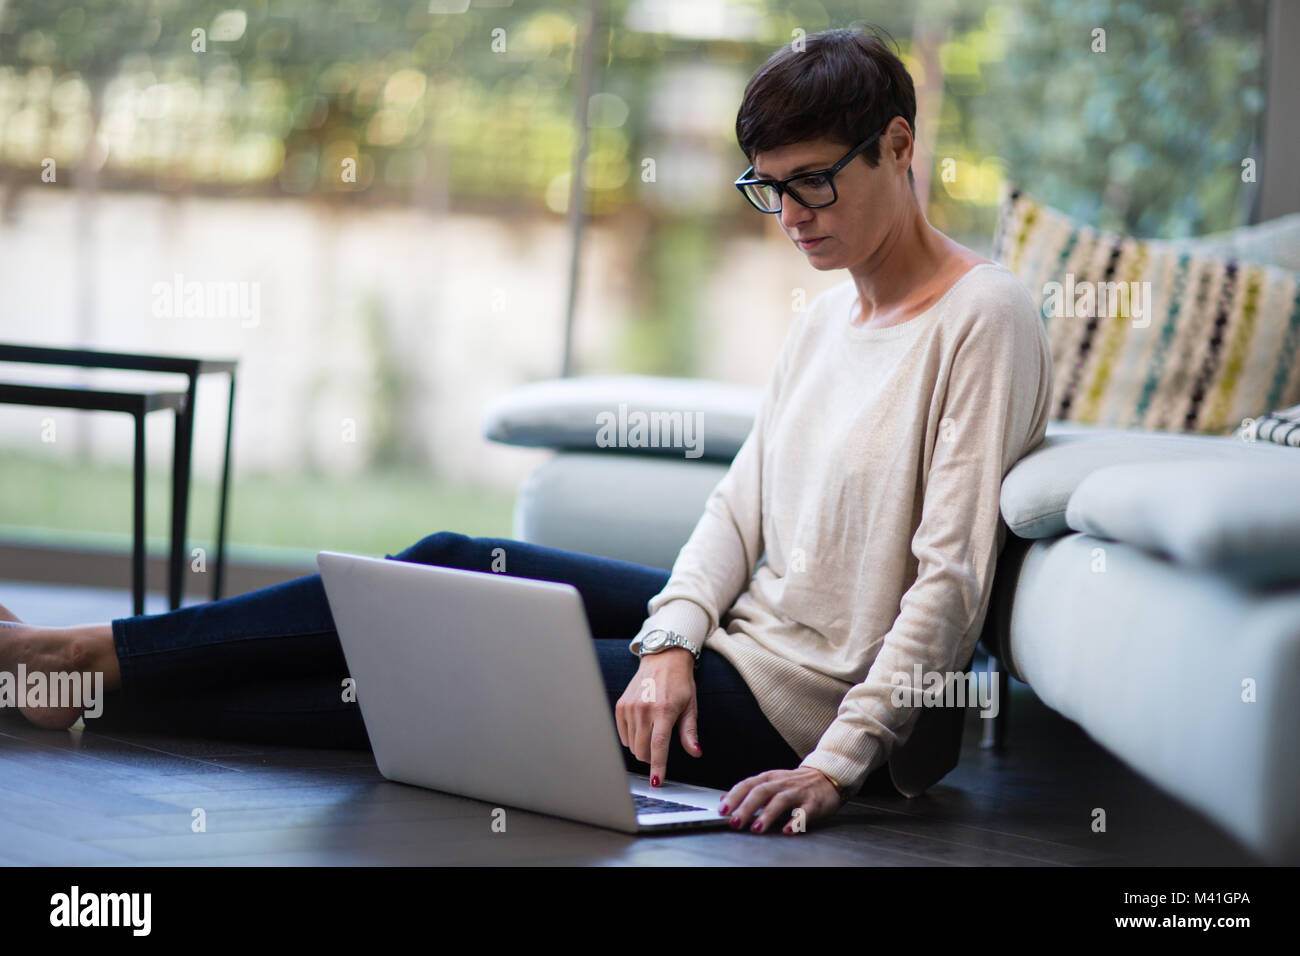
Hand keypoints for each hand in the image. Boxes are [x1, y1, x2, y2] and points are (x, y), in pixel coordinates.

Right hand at [614, 648, 700, 786]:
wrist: (663, 659)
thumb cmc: (679, 683)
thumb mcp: (690, 706)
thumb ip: (689, 732)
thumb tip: (695, 752)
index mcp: (664, 710)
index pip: (659, 745)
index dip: (657, 766)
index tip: (656, 781)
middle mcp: (644, 709)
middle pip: (642, 749)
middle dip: (650, 758)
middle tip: (659, 750)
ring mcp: (630, 707)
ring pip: (631, 744)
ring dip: (641, 747)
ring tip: (652, 732)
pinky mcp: (621, 705)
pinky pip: (622, 734)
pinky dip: (631, 738)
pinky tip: (641, 727)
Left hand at [719, 767, 845, 833]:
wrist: (827, 777)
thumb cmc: (795, 783)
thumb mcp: (770, 781)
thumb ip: (749, 790)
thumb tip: (724, 799)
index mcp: (769, 778)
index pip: (748, 784)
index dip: (734, 797)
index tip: (722, 810)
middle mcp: (782, 783)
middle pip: (761, 792)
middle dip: (746, 807)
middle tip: (735, 822)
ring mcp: (798, 792)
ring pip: (780, 800)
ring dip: (767, 815)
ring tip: (757, 828)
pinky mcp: (813, 802)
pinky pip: (804, 812)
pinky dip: (795, 821)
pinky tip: (788, 830)